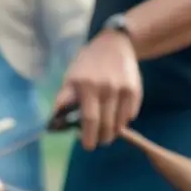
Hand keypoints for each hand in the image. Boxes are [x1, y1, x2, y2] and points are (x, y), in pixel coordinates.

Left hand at [54, 30, 142, 150]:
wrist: (114, 44)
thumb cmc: (86, 65)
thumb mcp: (69, 79)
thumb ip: (63, 101)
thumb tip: (54, 124)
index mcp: (87, 87)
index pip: (89, 119)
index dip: (88, 136)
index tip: (88, 146)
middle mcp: (107, 88)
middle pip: (106, 124)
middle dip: (102, 138)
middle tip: (98, 142)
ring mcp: (123, 88)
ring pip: (120, 122)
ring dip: (113, 132)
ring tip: (106, 133)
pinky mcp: (136, 89)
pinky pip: (131, 113)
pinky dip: (124, 121)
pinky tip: (117, 119)